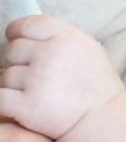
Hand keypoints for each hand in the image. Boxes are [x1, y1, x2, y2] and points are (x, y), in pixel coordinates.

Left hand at [0, 16, 124, 138]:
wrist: (101, 116)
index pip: (28, 25)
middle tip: (30, 74)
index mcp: (65, 37)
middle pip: (11, 50)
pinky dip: (5, 102)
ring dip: (13, 85)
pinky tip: (19, 105)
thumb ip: (60, 37)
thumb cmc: (95, 83)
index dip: (17, 31)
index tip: (14, 38)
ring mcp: (36, 79)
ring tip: (32, 93)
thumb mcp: (87, 48)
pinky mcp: (26, 105)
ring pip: (4, 76)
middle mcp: (49, 54)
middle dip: (16, 61)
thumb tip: (29, 33)